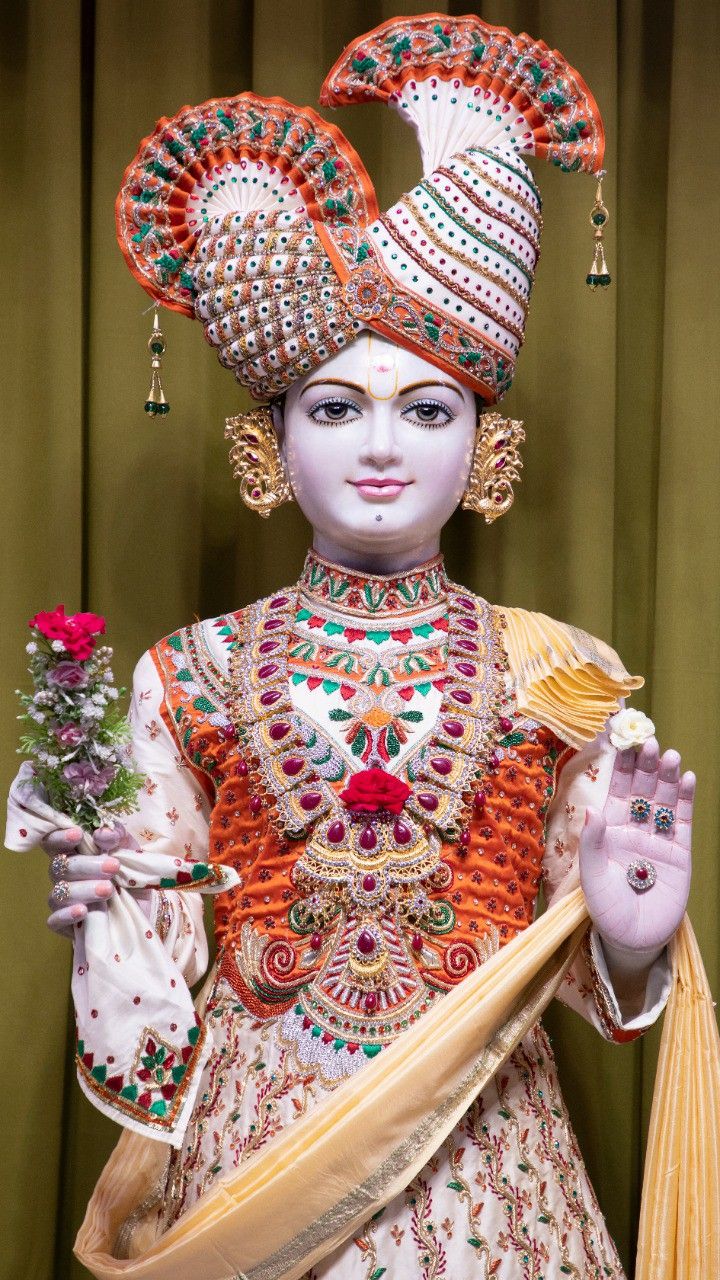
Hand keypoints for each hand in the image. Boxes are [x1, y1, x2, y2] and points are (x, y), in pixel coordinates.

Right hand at [44, 825, 120, 936]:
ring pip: (59, 893)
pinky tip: (83, 911)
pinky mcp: (64, 925)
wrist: (141, 908)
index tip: (78, 834)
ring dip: (84, 890)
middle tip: (113, 867)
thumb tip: (103, 834)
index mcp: (73, 853)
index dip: (60, 837)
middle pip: (59, 867)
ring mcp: (61, 901)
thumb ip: (116, 838)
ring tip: (109, 890)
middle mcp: (63, 876)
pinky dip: (67, 915)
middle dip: (86, 866)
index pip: (53, 842)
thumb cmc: (128, 872)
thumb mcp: (129, 849)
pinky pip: (55, 921)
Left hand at [579, 738, 693, 954]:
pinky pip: (682, 821)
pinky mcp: (680, 852)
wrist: (634, 940)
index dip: (619, 766)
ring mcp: (658, 839)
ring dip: (667, 777)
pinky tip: (688, 779)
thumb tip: (593, 808)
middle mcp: (633, 829)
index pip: (615, 790)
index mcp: (608, 830)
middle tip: (649, 742)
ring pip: (663, 800)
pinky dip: (685, 799)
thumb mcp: (591, 878)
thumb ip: (592, 843)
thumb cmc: (606, 910)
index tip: (620, 739)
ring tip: (670, 755)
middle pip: (642, 789)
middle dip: (645, 766)